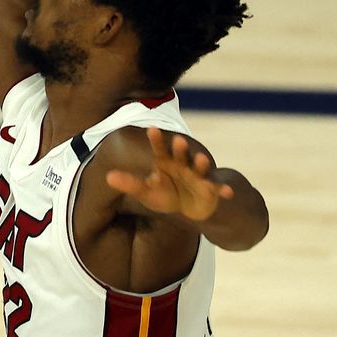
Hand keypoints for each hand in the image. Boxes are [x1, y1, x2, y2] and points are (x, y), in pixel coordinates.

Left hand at [105, 128, 234, 222]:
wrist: (190, 207)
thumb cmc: (165, 195)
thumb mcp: (146, 192)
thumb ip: (130, 184)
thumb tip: (108, 177)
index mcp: (166, 163)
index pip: (159, 150)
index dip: (156, 140)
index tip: (151, 128)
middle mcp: (183, 166)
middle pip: (181, 155)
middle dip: (180, 149)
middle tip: (178, 140)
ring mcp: (198, 176)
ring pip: (200, 168)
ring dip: (201, 163)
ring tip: (201, 158)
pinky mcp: (211, 190)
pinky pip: (218, 189)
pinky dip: (223, 190)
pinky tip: (228, 192)